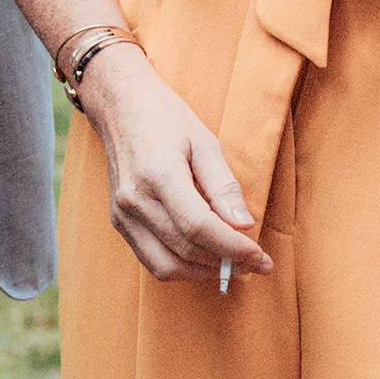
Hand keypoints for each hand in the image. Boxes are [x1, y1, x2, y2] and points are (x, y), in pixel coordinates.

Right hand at [78, 46, 276, 281]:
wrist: (120, 106)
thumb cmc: (166, 118)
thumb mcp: (205, 142)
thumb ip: (223, 187)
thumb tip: (245, 225)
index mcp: (158, 174)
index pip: (198, 226)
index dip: (233, 248)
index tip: (261, 257)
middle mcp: (134, 200)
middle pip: (185, 249)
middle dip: (226, 263)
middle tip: (257, 262)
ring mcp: (122, 214)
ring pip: (167, 266)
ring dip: (204, 272)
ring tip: (234, 264)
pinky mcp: (119, 222)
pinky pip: (152, 260)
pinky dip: (182, 266)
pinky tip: (206, 257)